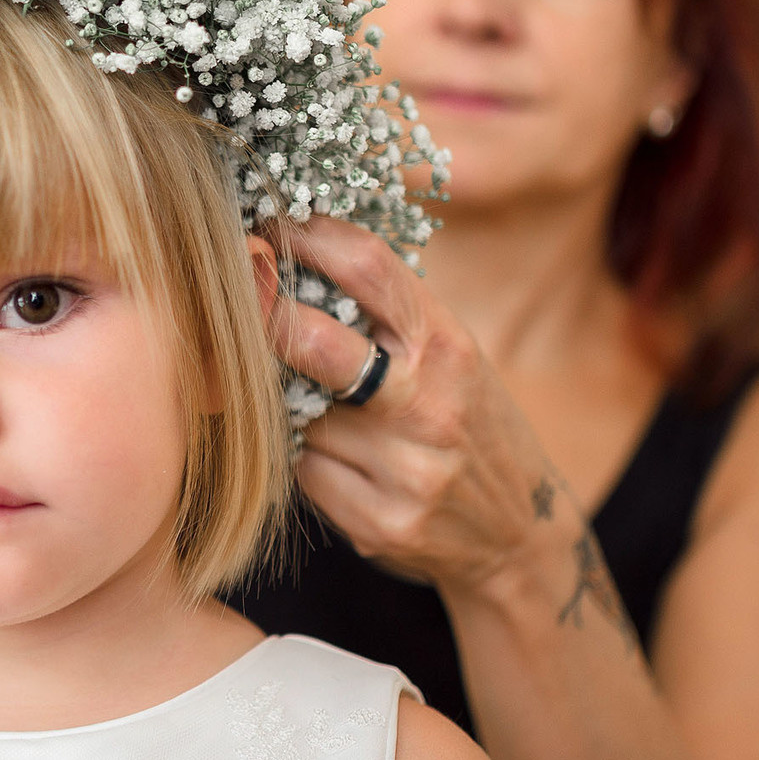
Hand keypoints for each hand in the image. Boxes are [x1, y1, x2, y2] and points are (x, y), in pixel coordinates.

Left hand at [270, 215, 559, 594]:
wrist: (520, 531)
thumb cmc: (469, 423)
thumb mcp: (451, 357)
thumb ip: (387, 317)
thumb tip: (283, 258)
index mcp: (448, 345)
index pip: (367, 268)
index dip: (304, 237)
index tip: (266, 227)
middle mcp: (430, 403)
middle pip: (316, 342)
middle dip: (266, 317)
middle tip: (238, 302)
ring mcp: (407, 468)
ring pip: (298, 416)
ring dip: (290, 406)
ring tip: (325, 410)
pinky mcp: (381, 522)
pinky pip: (306, 473)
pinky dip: (310, 461)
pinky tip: (344, 464)